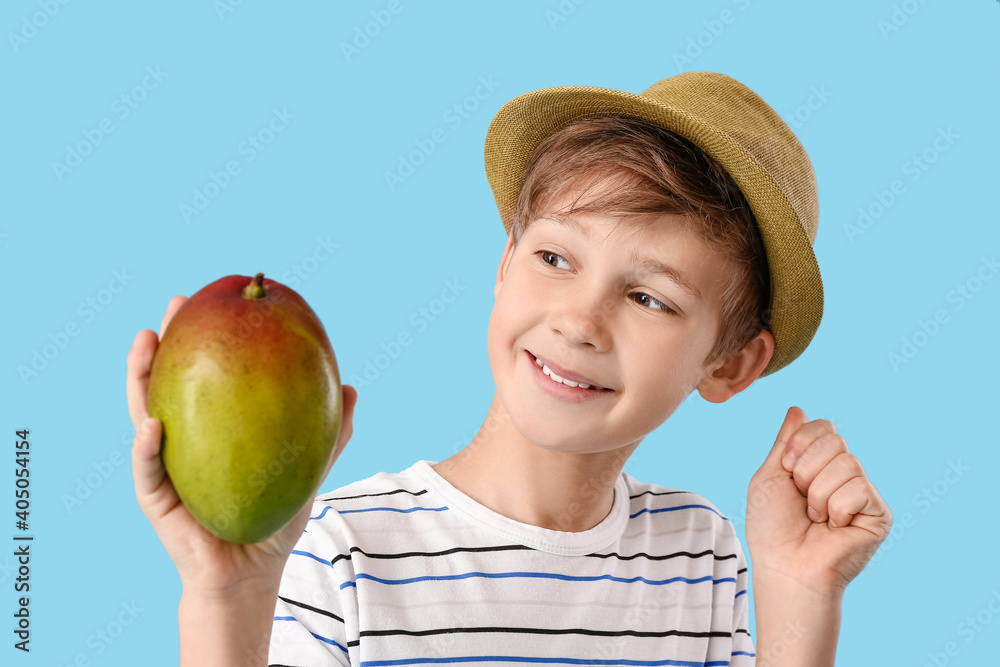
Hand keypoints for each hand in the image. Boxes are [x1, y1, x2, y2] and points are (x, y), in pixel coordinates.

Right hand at [127, 296, 357, 596]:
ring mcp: (163, 466)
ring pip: (143, 413)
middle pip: (167, 381)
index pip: (203, 373)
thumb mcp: (306, 469)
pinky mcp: (155, 499)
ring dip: (140, 378)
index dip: (206, 337)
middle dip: (166, 340)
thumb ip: (328, 433)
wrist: (252, 572)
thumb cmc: (274, 517)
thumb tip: (351, 387)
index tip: (214, 299)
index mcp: (211, 426)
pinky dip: (147, 447)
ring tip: (147, 343)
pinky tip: (153, 424)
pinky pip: (148, 469)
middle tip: (177, 304)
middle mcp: (182, 439)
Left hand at [745, 406, 891, 597]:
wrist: (786, 566)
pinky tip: (834, 527)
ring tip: (816, 517)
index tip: (787, 469)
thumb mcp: (770, 476)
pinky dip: (836, 509)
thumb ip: (786, 442)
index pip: (824, 427)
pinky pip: (859, 489)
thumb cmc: (772, 527)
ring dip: (819, 494)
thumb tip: (797, 409)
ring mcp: (862, 492)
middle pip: (835, 440)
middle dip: (806, 470)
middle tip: (801, 499)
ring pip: (847, 463)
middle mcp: (843, 474)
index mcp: (819, 463)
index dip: (800, 444)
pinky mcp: (878, 512)